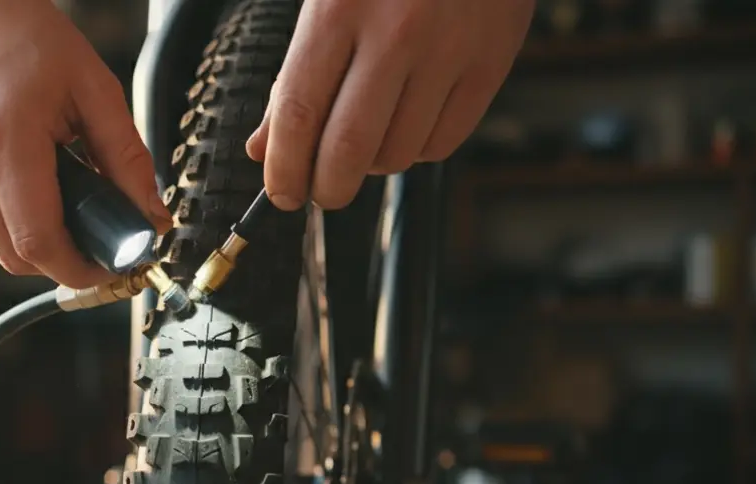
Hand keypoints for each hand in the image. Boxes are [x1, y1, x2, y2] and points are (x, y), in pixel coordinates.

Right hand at [0, 0, 170, 287]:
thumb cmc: (23, 37)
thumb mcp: (94, 88)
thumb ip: (127, 159)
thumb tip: (151, 217)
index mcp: (3, 138)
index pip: (38, 240)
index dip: (78, 268)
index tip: (106, 266)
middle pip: (14, 255)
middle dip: (59, 259)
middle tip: (91, 239)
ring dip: (30, 241)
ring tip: (55, 200)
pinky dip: (1, 224)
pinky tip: (19, 188)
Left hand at [245, 0, 533, 209]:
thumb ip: (295, 72)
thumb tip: (264, 147)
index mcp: (339, 8)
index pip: (299, 113)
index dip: (284, 168)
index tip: (281, 193)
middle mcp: (396, 31)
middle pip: (349, 148)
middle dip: (327, 188)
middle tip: (320, 192)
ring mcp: (448, 49)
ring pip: (398, 153)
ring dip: (372, 167)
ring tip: (365, 145)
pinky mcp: (491, 61)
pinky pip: (444, 142)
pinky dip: (417, 150)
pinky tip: (405, 125)